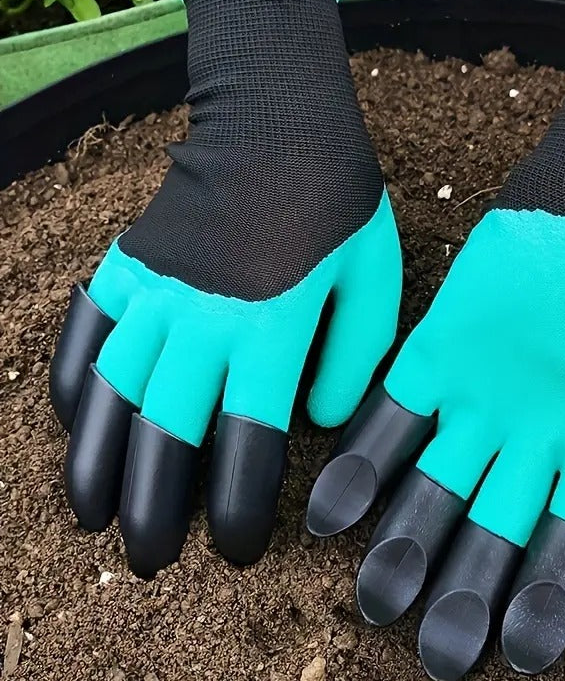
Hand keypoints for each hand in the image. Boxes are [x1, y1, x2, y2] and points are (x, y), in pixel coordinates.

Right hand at [49, 0, 400, 576]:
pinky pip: (87, 336)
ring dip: (98, 463)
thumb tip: (312, 421)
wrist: (277, 121)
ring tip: (94, 519)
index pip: (248, 443)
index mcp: (272, 331)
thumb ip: (353, 360)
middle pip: (166, 434)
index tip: (236, 549)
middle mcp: (202, 321)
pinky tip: (76, 425)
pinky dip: (75, 386)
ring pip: (112, 395)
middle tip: (153, 559)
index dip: (238, 507)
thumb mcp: (374, 281)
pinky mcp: (126, 267)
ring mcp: (155, 292)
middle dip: (156, 508)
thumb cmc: (337, 203)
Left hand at [306, 44, 564, 680]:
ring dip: (403, 539)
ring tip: (374, 595)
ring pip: (432, 487)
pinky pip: (390, 419)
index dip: (541, 604)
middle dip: (462, 590)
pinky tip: (332, 511)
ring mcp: (475, 406)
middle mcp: (526, 445)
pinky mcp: (432, 361)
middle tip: (434, 652)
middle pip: (487, 533)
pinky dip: (363, 462)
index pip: (563, 550)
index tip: (513, 657)